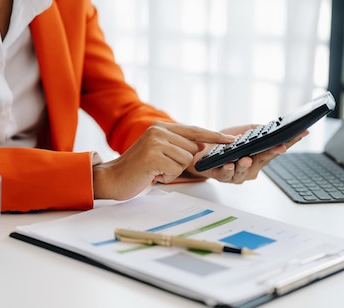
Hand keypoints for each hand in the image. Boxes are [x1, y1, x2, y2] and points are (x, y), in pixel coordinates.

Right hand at [92, 121, 235, 199]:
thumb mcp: (158, 152)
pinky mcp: (153, 155)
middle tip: (161, 167)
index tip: (231, 140)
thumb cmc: (137, 169)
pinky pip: (176, 169)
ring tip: (156, 170)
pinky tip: (153, 175)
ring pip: (186, 160)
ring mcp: (156, 142)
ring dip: (173, 171)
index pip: (195, 130)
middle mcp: (159, 130)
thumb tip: (201, 146)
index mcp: (161, 127)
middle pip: (193, 149)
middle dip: (181, 163)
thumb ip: (178, 146)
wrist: (112, 178)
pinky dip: (166, 177)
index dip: (214, 137)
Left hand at [187, 125, 308, 183]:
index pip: (277, 147)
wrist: (202, 151)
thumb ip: (257, 130)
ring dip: (246, 164)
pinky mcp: (221, 176)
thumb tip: (269, 127)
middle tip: (282, 146)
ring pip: (244, 170)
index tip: (302, 132)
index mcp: (259, 156)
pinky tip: (230, 164)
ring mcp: (238, 174)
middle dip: (274, 152)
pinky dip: (229, 169)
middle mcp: (251, 167)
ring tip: (247, 158)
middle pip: (265, 159)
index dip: (291, 140)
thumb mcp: (243, 132)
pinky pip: (226, 174)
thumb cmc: (224, 144)